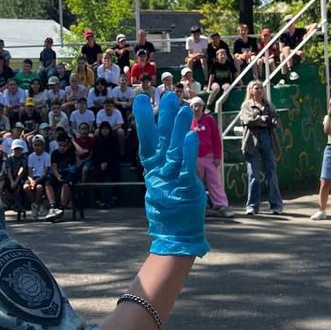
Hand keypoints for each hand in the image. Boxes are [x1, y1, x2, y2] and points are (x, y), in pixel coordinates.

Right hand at [134, 92, 208, 256]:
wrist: (174, 234)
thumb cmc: (170, 206)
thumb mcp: (163, 180)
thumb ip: (163, 160)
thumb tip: (167, 139)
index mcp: (153, 168)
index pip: (147, 140)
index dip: (144, 120)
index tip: (140, 98)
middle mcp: (160, 171)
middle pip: (159, 140)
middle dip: (162, 118)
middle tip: (165, 95)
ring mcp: (171, 179)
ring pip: (173, 150)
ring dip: (176, 129)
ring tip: (181, 108)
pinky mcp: (185, 188)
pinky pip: (186, 167)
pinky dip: (187, 152)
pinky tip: (189, 135)